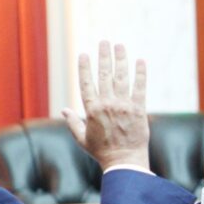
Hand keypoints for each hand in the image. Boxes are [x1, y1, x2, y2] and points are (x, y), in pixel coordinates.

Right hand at [62, 41, 149, 170]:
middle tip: (104, 41)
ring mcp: (124, 105)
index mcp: (92, 110)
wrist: (124, 162)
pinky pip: (139, 87)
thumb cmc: (102, 152)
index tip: (84, 54)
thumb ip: (73, 122)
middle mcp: (107, 104)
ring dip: (120, 59)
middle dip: (104, 56)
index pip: (86, 83)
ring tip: (119, 46)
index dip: (85, 68)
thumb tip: (63, 110)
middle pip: (104, 75)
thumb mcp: (82, 139)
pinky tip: (140, 61)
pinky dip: (140, 74)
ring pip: (121, 77)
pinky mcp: (139, 109)